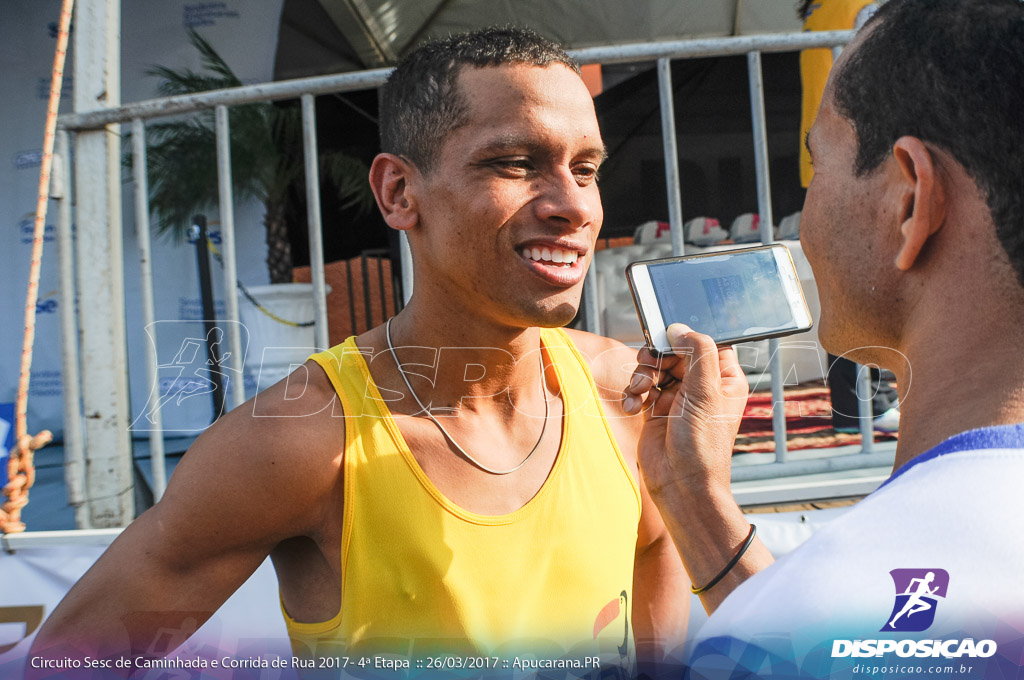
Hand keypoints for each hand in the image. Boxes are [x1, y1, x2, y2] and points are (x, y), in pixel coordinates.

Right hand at [622, 324, 748, 498]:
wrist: (680, 484)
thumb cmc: (702, 444)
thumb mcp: (706, 391)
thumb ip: (697, 352)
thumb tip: (679, 329)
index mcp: (724, 379)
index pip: (705, 344)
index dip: (685, 339)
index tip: (669, 340)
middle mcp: (702, 386)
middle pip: (675, 352)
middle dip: (657, 357)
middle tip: (648, 362)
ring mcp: (678, 398)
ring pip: (655, 368)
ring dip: (642, 375)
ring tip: (639, 391)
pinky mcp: (656, 410)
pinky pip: (641, 389)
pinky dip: (634, 394)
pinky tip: (632, 407)